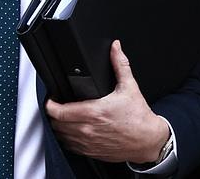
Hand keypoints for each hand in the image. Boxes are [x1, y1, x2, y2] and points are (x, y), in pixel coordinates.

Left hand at [45, 40, 169, 162]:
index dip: (50, 105)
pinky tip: (72, 131)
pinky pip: (71, 147)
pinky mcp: (92, 152)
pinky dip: (67, 139)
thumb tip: (115, 48)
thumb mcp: (129, 87)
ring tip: (62, 118)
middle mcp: (89, 129)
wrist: (148, 140)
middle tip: (56, 106)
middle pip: (57, 124)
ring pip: (62, 136)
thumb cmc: (139, 117)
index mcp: (94, 112)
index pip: (60, 111)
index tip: (51, 99)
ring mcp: (89, 143)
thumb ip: (120, 64)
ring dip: (59, 127)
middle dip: (53, 114)